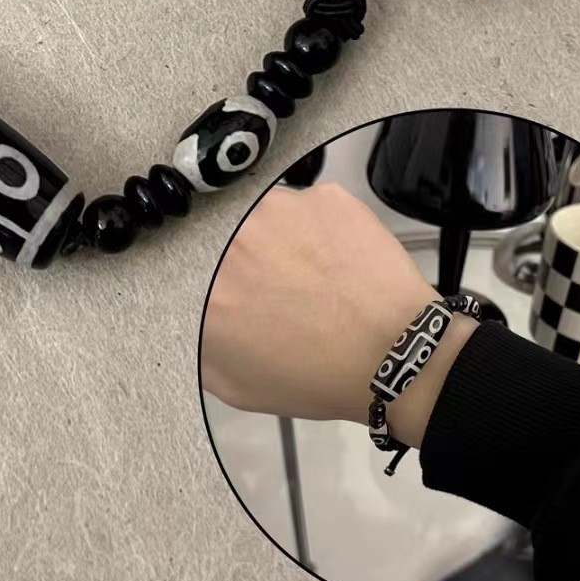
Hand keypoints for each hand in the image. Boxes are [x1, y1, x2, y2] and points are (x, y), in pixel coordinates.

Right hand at [200, 183, 474, 446]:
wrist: (397, 356)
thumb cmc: (319, 375)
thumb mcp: (233, 384)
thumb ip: (196, 345)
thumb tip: (187, 317)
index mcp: (206, 287)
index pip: (182, 266)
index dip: (208, 280)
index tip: (228, 290)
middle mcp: (234, 239)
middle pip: (224, 236)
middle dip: (243, 257)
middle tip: (274, 284)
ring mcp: (280, 210)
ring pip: (264, 216)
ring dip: (277, 237)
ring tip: (310, 273)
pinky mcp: (322, 196)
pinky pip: (306, 207)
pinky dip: (316, 228)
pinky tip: (335, 259)